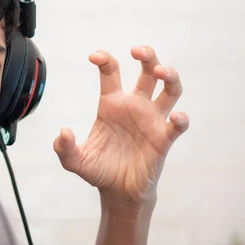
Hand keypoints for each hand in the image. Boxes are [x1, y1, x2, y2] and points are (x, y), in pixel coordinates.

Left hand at [53, 46, 188, 206]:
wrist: (117, 193)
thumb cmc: (99, 170)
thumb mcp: (75, 161)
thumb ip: (64, 148)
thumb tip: (64, 132)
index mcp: (111, 104)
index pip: (111, 72)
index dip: (105, 59)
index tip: (94, 57)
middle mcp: (134, 106)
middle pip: (148, 71)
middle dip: (147, 56)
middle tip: (137, 51)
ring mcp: (151, 121)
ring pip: (170, 89)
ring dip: (170, 76)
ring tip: (161, 72)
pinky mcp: (163, 139)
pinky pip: (177, 125)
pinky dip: (180, 119)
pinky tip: (176, 118)